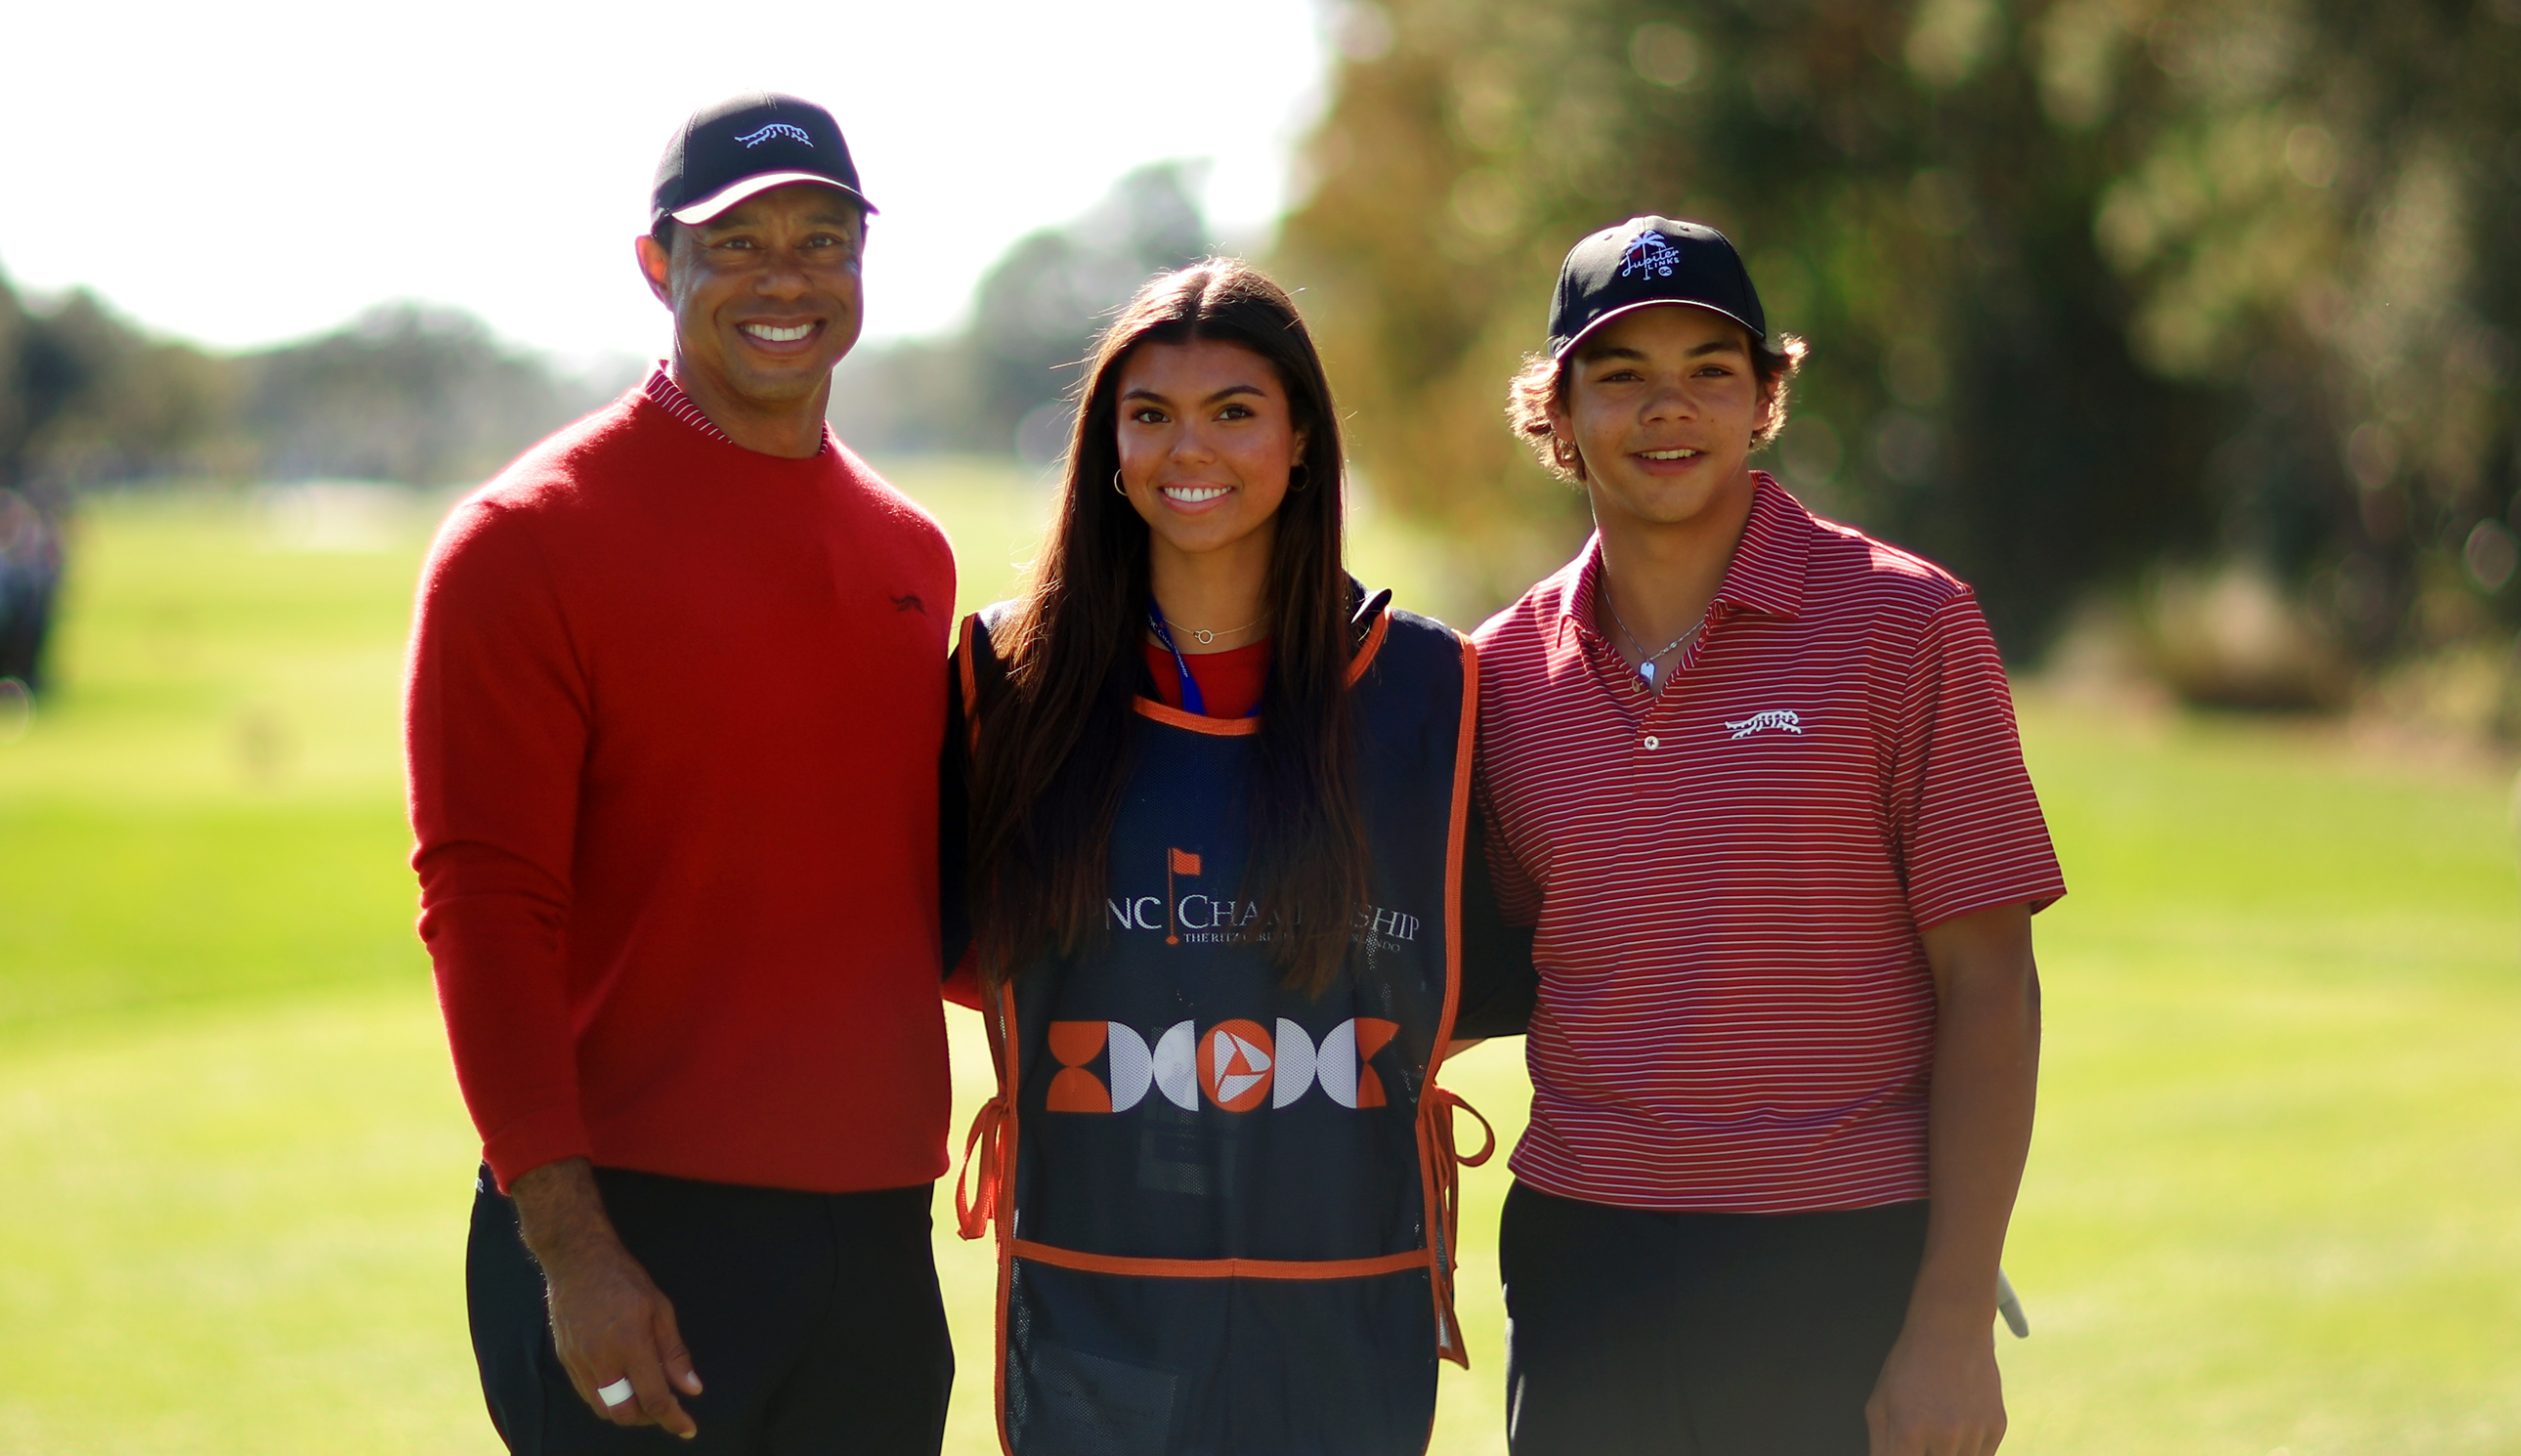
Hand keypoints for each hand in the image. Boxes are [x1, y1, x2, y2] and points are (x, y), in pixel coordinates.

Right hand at [511, 1159, 704, 1437]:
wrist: (577, 1260)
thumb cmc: (624, 1279)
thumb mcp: (660, 1309)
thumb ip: (674, 1353)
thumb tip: (691, 1388)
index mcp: (631, 1344)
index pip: (654, 1398)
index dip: (673, 1419)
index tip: (688, 1428)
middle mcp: (601, 1359)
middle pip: (624, 1413)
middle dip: (648, 1419)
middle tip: (665, 1409)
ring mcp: (579, 1361)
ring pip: (603, 1408)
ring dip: (626, 1410)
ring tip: (645, 1396)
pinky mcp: (565, 1359)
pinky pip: (587, 1393)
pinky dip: (607, 1398)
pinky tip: (622, 1384)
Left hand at [1864, 1311, 2005, 1455]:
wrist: (1952, 1329)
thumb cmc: (1910, 1364)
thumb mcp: (1879, 1402)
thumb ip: (1880, 1447)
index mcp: (1909, 1431)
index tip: (1907, 1451)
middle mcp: (1944, 1437)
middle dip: (1926, 1453)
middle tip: (1923, 1435)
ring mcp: (1974, 1433)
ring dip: (1948, 1452)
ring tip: (1940, 1423)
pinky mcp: (1997, 1428)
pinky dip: (1969, 1448)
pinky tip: (1959, 1422)